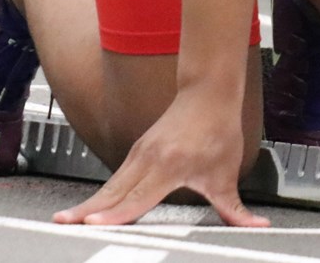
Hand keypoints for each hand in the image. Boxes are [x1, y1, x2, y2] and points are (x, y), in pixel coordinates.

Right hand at [52, 91, 267, 227]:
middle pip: (113, 191)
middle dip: (87, 209)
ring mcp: (139, 153)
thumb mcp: (226, 174)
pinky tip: (89, 208)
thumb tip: (256, 226)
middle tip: (63, 223)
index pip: (138, 196)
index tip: (94, 222)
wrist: (208, 93)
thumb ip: (234, 207)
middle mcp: (148, 158)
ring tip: (64, 219)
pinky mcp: (137, 151)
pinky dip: (100, 194)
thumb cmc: (217, 129)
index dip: (116, 213)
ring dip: (88, 202)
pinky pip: (115, 177)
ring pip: (110, 184)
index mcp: (169, 165)